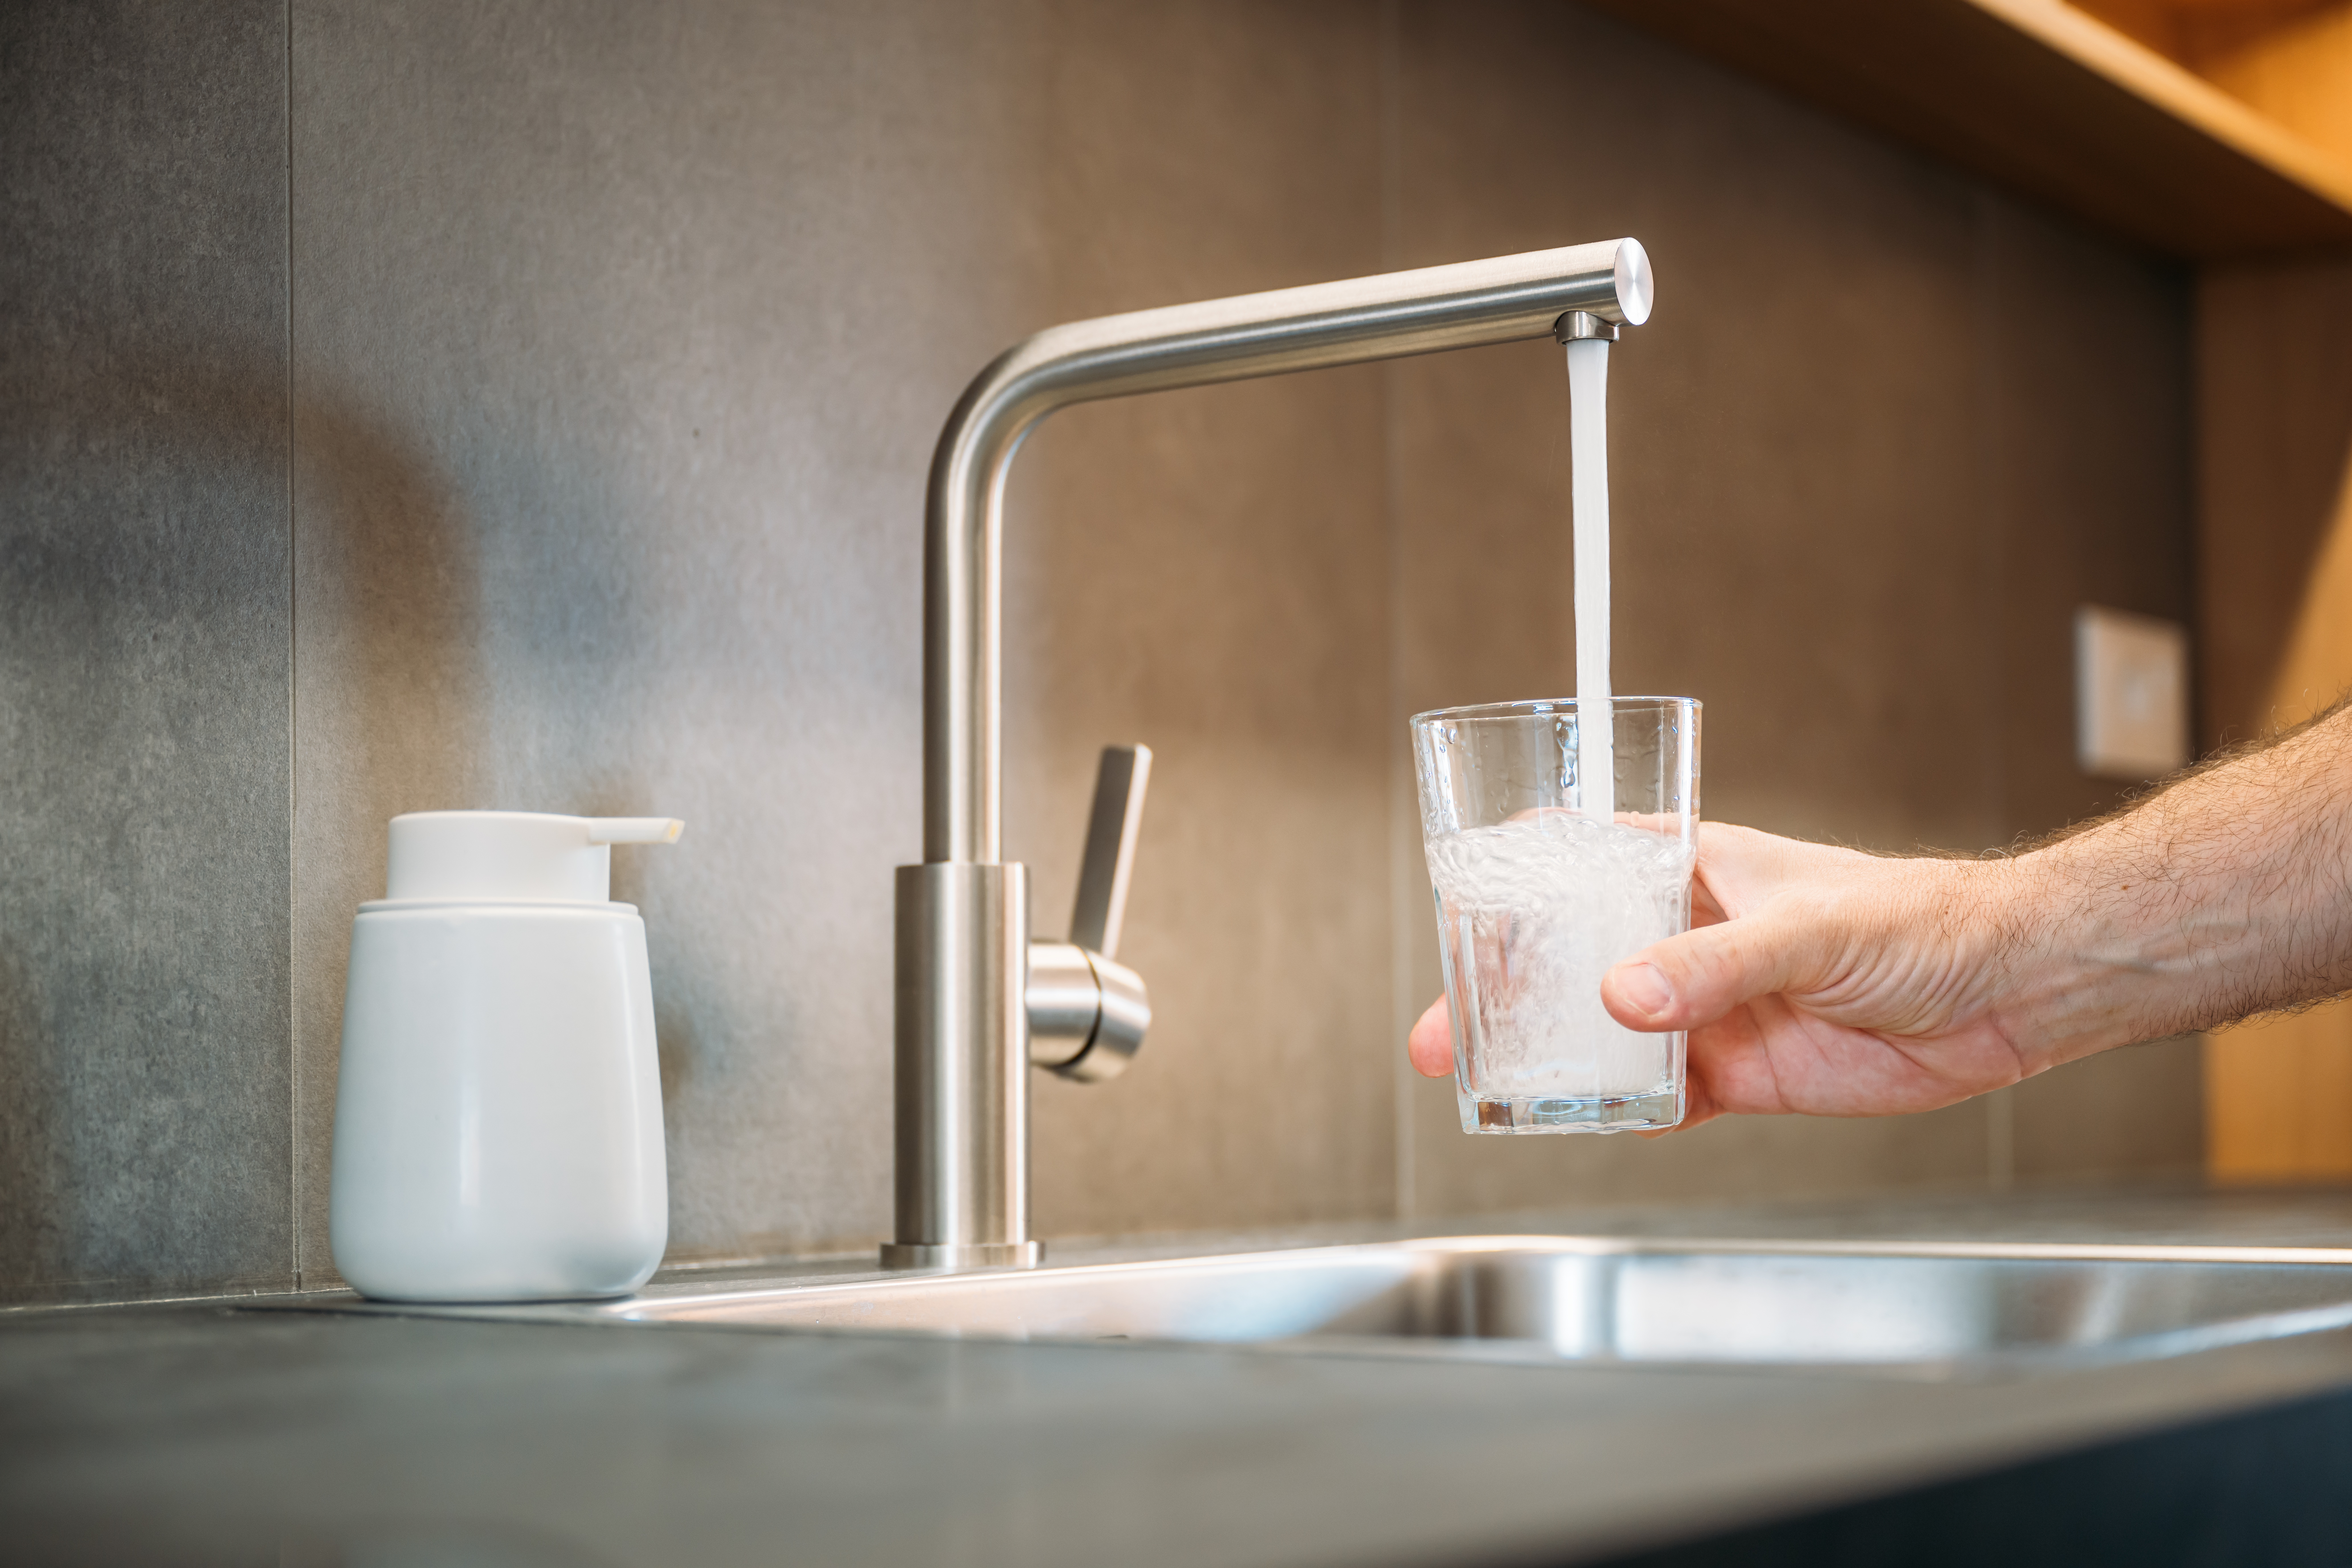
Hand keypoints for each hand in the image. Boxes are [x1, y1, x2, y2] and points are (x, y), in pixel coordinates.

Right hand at [1407, 823, 2036, 1131]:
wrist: (2008, 990)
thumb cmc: (1924, 919)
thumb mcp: (1808, 927)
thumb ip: (1713, 965)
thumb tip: (1624, 995)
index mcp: (1692, 870)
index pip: (1582, 858)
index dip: (1514, 879)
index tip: (1457, 908)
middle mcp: (1690, 937)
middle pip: (1571, 960)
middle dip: (1504, 993)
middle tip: (1446, 1027)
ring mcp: (1711, 1006)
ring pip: (1605, 1034)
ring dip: (1551, 1060)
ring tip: (1494, 1087)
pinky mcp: (1742, 1070)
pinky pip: (1661, 1094)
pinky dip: (1623, 1111)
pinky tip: (1591, 1121)